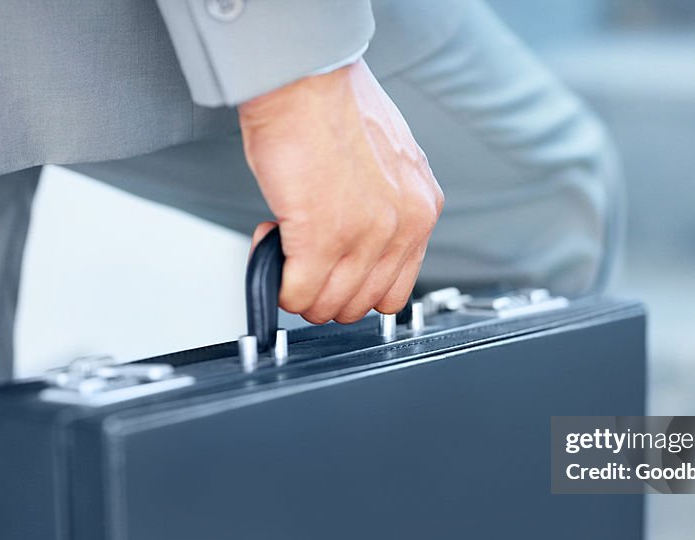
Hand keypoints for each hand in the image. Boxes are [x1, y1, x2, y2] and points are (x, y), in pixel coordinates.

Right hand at [239, 59, 442, 323]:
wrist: (306, 77)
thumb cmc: (335, 103)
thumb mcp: (388, 160)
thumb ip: (385, 204)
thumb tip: (360, 236)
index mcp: (422, 208)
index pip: (396, 289)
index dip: (356, 287)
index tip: (334, 271)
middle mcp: (402, 226)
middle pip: (361, 305)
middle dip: (324, 292)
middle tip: (302, 260)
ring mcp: (364, 237)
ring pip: (328, 306)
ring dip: (299, 288)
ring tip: (285, 247)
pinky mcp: (322, 239)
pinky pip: (297, 294)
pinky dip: (279, 283)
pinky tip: (271, 244)